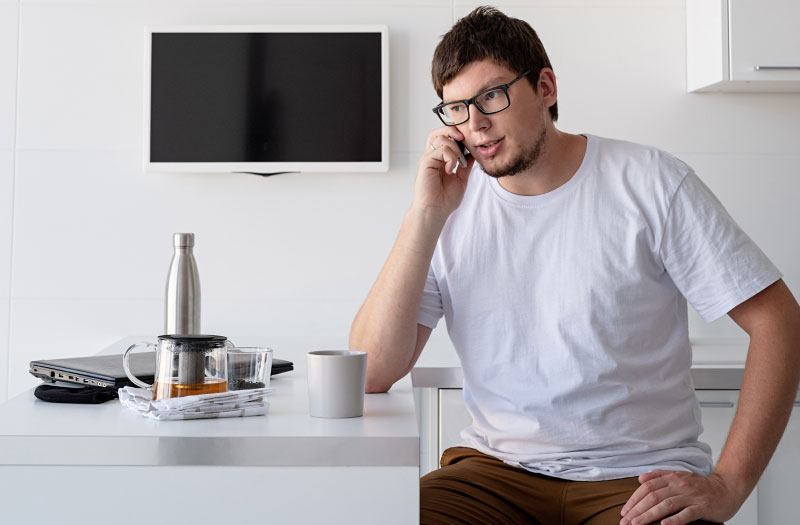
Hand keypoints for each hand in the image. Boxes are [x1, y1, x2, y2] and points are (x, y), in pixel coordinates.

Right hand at [413, 127, 473, 217]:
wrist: (435, 211)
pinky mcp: (425, 163)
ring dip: (453, 147)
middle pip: (438, 132)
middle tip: (463, 139)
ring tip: (457, 162)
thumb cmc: (445, 199)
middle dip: (452, 131)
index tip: (467, 139)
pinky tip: (451, 169)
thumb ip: (465, 166)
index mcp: (439, 159)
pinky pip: (440, 150)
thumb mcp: (461, 179)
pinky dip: (450, 157)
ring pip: (440, 138)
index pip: (444, 137)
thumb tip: (472, 154)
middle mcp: (432, 157)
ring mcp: (428, 159)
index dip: (455, 133)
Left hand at [619, 470, 741, 524]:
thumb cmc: (701, 486)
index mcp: (672, 478)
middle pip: (653, 497)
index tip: (625, 511)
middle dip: (637, 510)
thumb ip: (660, 476)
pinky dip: (674, 520)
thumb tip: (640, 478)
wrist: (727, 488)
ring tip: (637, 524)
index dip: (634, 499)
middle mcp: (679, 485)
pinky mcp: (702, 507)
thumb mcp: (679, 476)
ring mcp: (691, 496)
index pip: (647, 487)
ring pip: (666, 505)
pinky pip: (686, 514)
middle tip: (626, 521)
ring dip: (649, 515)